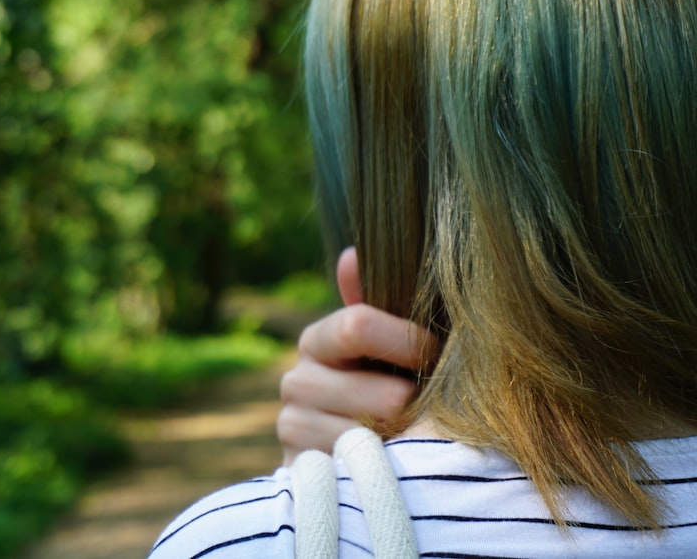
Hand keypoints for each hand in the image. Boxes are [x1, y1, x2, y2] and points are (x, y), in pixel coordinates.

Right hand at [277, 247, 438, 464]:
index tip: (434, 353)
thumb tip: (350, 254)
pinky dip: (373, 471)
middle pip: (367, 389)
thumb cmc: (393, 387)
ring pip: (358, 432)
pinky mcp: (298, 471)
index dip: (406, 341)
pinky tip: (385, 464)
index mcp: (319, 340)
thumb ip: (377, 300)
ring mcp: (293, 427)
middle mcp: (296, 380)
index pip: (355, 326)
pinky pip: (345, 471)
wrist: (371, 457)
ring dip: (394, 440)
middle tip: (424, 411)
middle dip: (405, 403)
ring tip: (409, 441)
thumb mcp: (394, 343)